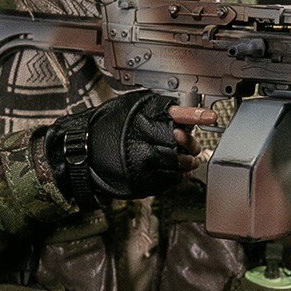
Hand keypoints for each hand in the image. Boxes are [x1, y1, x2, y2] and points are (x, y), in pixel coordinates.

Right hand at [45, 92, 214, 206]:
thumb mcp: (128, 111)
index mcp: (143, 116)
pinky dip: (174, 176)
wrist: (79, 152)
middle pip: (181, 140)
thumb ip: (153, 112)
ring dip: (186, 162)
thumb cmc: (103, 129)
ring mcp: (144, 159)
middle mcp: (145, 137)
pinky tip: (174, 173)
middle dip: (191, 143)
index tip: (211, 116)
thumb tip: (181, 117)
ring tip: (187, 161)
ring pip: (177, 161)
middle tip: (193, 145)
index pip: (175, 113)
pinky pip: (167, 178)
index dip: (195, 114)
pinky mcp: (142, 178)